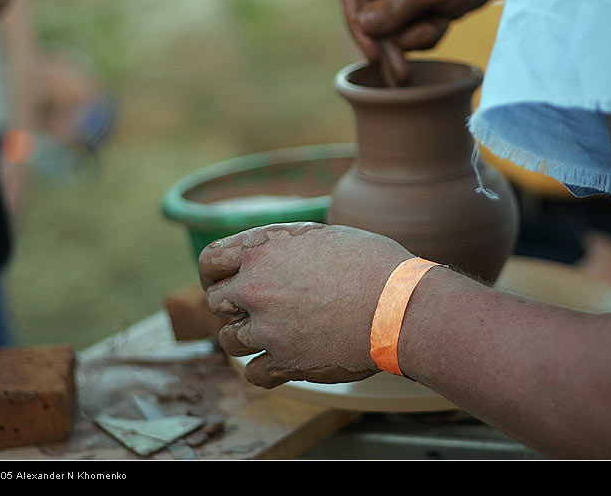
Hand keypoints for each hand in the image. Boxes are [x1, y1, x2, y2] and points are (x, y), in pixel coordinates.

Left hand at [198, 222, 413, 387]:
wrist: (400, 306)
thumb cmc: (372, 264)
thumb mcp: (323, 237)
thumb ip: (285, 247)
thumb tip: (272, 252)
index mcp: (262, 250)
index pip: (210, 261)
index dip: (215, 271)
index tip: (224, 279)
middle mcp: (256, 289)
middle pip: (216, 301)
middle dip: (230, 304)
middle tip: (252, 307)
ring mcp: (267, 329)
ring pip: (228, 340)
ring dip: (244, 337)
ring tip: (269, 333)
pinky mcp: (285, 362)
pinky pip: (252, 373)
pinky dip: (262, 368)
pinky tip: (278, 359)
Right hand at [340, 0, 512, 80]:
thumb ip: (397, 5)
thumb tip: (365, 25)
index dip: (357, 25)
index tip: (374, 53)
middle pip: (368, 16)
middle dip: (393, 38)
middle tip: (404, 67)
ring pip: (389, 30)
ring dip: (415, 36)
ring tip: (440, 19)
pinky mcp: (411, 4)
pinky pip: (407, 33)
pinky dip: (426, 34)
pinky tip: (444, 18)